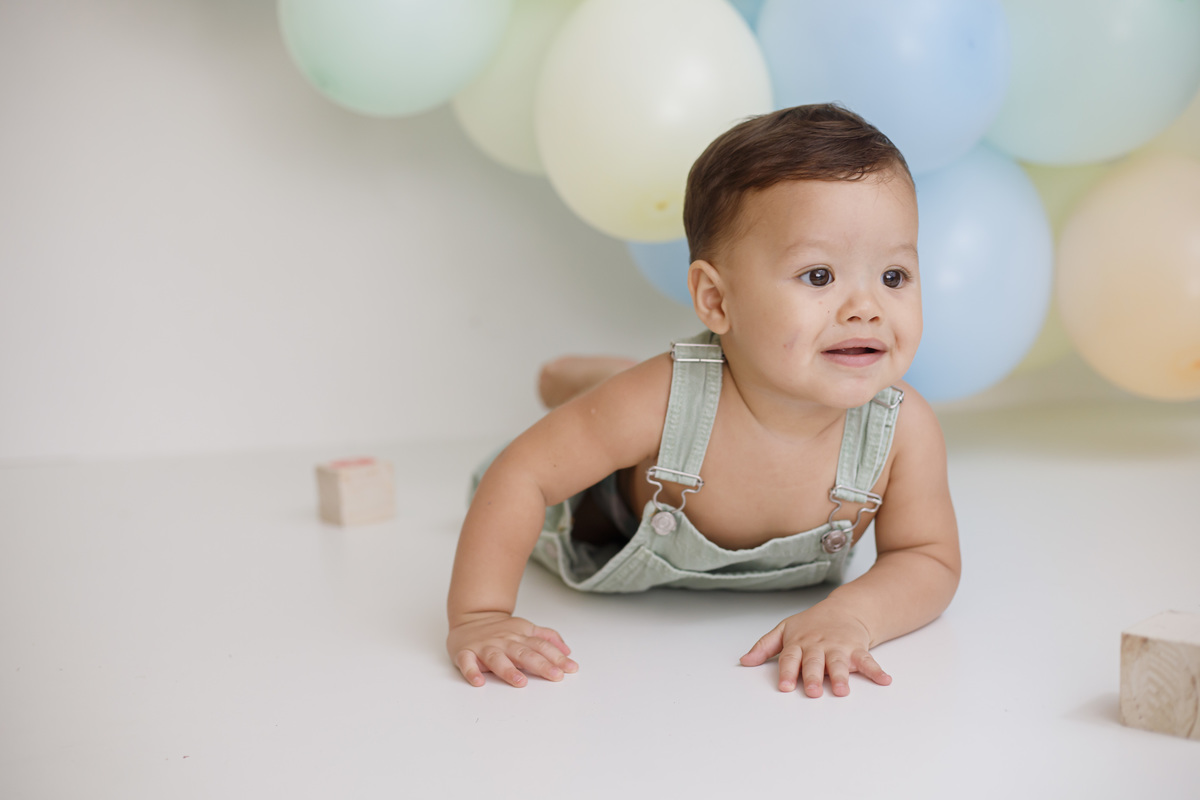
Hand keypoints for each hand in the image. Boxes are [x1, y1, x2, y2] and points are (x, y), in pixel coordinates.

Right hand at [447, 612, 577, 687]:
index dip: (557, 658)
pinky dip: (472, 672)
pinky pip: (467, 662)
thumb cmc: (501, 629)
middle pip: (524, 654)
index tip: (571, 669)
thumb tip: (567, 651)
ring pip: (498, 659)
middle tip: (556, 676)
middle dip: (541, 665)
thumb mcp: (527, 629)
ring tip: (520, 682)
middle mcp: (505, 642)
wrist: (471, 616)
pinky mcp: (466, 653)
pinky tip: (478, 681)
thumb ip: (547, 638)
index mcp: (520, 637)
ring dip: (508, 670)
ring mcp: (485, 647)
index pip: (542, 647)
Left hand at [739, 604, 891, 696]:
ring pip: (839, 663)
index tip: (783, 686)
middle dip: (812, 677)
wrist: (844, 609)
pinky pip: (868, 660)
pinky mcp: (857, 649)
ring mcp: (838, 647)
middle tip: (811, 691)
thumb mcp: (784, 631)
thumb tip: (744, 661)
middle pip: (814, 662)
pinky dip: (877, 670)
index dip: (786, 672)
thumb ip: (764, 647)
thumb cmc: (810, 625)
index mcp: (798, 643)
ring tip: (842, 690)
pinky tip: (884, 680)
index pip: (789, 658)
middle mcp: (818, 646)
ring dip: (841, 676)